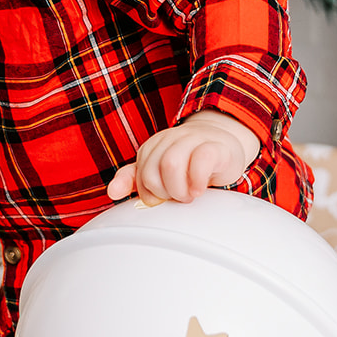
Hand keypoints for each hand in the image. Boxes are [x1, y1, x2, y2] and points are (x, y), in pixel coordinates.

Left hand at [107, 112, 259, 205]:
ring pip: (171, 164)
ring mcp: (192, 139)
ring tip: (190, 195)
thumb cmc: (190, 161)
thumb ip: (134, 180)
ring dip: (180, 189)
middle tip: (179, 197)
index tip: (165, 197)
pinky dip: (198, 180)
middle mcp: (169, 139)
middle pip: (152, 171)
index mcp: (152, 147)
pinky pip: (200, 161)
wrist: (224, 143)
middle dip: (165, 193)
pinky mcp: (215, 146)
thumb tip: (112, 193)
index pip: (140, 176)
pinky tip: (200, 189)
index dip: (151, 193)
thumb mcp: (159, 170)